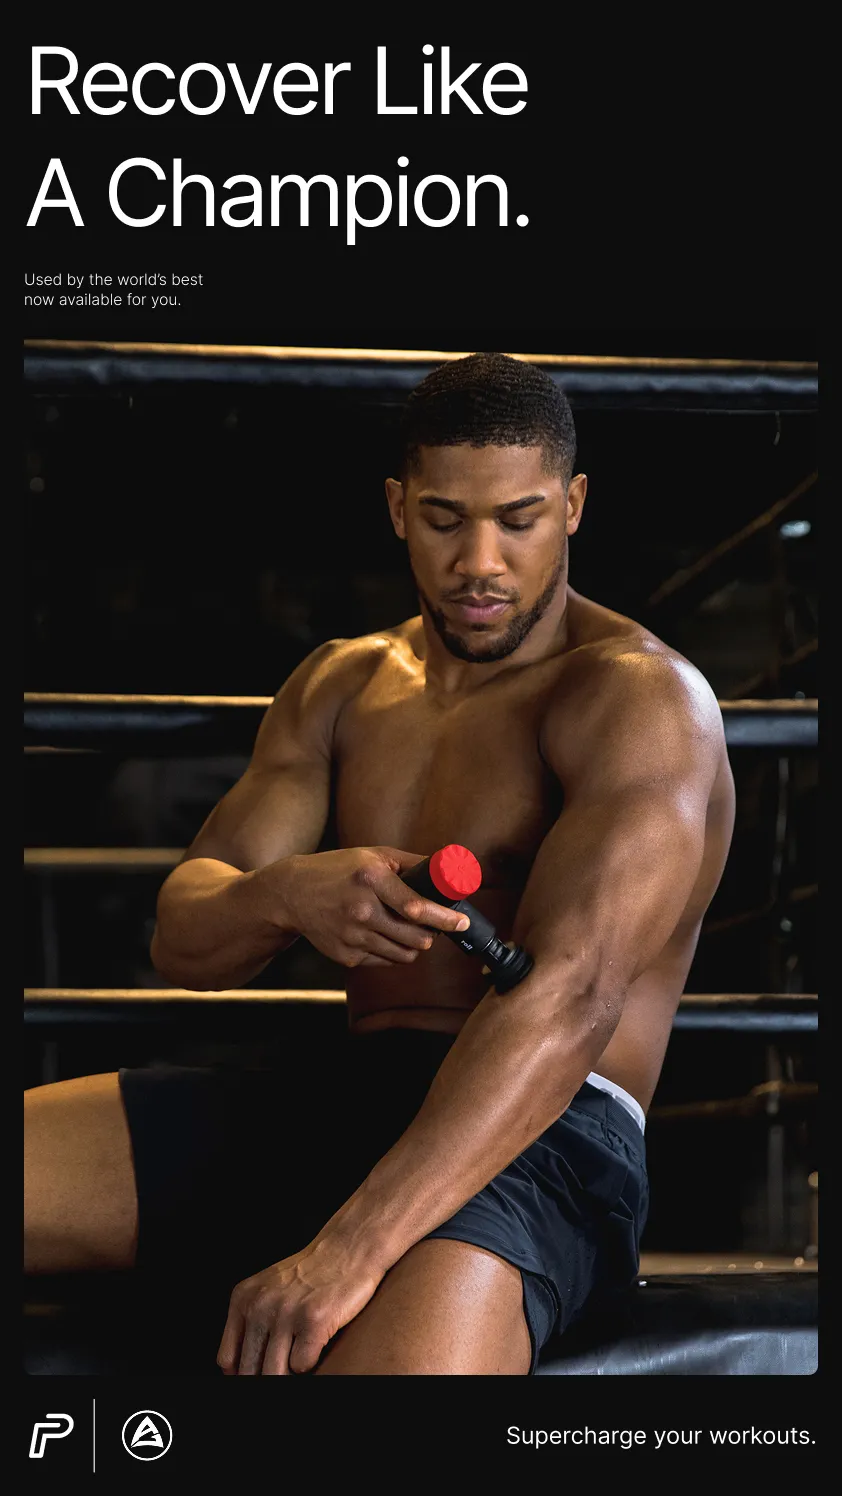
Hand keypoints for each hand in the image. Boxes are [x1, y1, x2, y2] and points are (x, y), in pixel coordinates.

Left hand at [217, 1237, 382, 1375]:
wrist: (348, 1247)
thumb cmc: (310, 1275)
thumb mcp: (267, 1291)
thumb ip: (249, 1325)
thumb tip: (235, 1372)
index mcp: (243, 1300)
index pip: (227, 1360)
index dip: (243, 1374)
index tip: (258, 1371)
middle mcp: (260, 1306)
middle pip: (250, 1371)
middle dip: (267, 1376)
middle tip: (282, 1367)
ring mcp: (286, 1313)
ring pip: (274, 1374)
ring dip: (288, 1372)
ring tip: (299, 1355)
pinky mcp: (314, 1321)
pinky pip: (302, 1366)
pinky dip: (310, 1362)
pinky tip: (317, 1342)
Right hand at [273, 846, 469, 967]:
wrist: (291, 894)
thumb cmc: (337, 870)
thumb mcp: (372, 855)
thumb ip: (411, 864)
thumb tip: (448, 872)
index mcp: (370, 878)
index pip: (416, 908)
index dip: (444, 919)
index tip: (462, 923)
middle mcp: (361, 909)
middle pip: (416, 938)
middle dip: (431, 935)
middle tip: (431, 926)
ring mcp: (352, 936)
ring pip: (404, 955)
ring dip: (413, 945)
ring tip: (404, 929)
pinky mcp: (345, 956)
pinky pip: (384, 961)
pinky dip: (390, 950)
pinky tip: (379, 933)